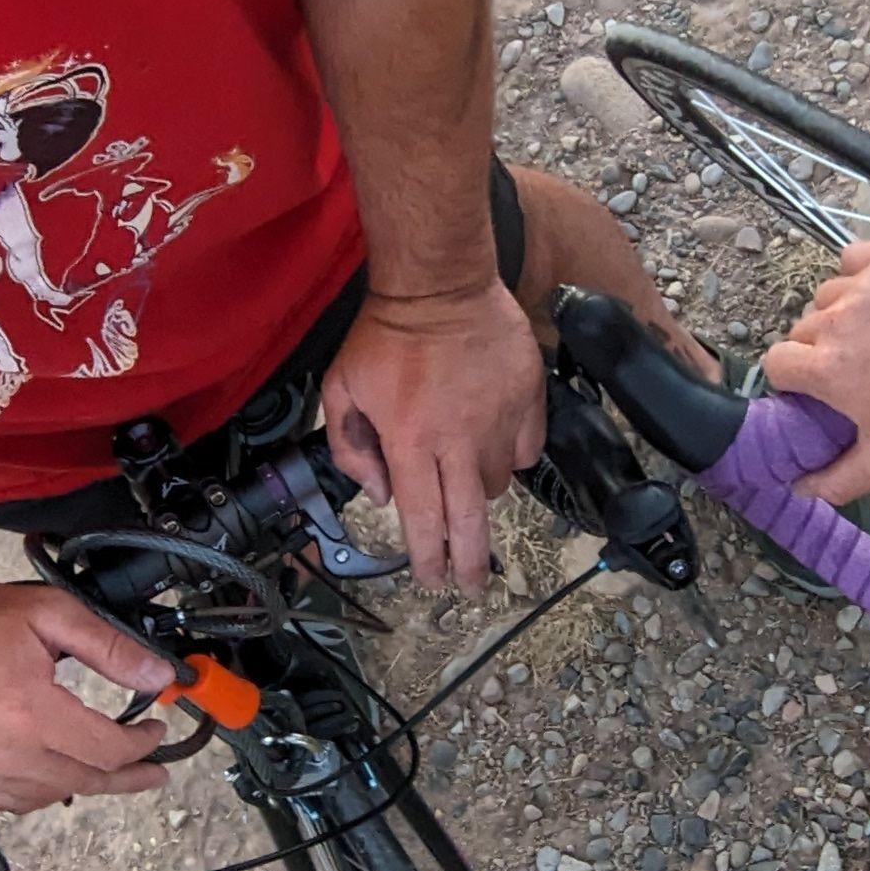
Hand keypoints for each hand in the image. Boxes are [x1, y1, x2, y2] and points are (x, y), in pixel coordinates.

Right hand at [0, 574, 179, 811]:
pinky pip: (12, 802)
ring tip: (102, 768)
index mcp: (34, 713)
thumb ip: (109, 648)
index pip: (109, 750)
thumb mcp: (49, 616)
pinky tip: (52, 774)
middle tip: (152, 772)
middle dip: (128, 777)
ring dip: (82, 782)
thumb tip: (157, 676)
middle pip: (87, 781)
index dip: (142, 745)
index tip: (154, 732)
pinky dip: (39, 790)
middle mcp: (7, 753)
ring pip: (50, 796)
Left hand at [318, 279, 547, 596]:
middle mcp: (458, 440)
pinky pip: (527, 448)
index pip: (424, 518)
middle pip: (470, 519)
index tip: (432, 580)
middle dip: (471, 563)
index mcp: (410, 441)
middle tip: (473, 586)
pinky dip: (513, 457)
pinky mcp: (528, 399)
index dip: (428, 558)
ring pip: (498, 484)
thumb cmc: (384, 335)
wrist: (439, 284)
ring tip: (465, 483)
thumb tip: (379, 493)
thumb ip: (350, 447)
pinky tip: (496, 448)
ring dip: (480, 494)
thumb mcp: (341, 388)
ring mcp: (498, 421)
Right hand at [759, 240, 869, 503]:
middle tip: (858, 364)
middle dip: (820, 347)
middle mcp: (837, 321)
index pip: (776, 363)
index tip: (817, 386)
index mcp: (826, 369)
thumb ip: (836, 481)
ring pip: (828, 295)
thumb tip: (800, 489)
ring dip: (841, 311)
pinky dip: (859, 271)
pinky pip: (855, 257)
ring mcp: (865, 286)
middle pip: (803, 329)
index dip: (793, 377)